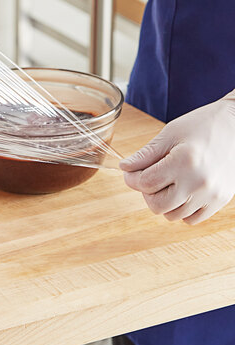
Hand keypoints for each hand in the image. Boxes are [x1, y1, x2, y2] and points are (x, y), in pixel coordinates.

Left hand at [120, 95, 234, 224]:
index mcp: (184, 161)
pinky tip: (180, 192)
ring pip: (173, 215)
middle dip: (146, 192)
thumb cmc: (202, 125)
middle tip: (149, 177)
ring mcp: (212, 194)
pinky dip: (181, 209)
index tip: (130, 171)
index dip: (131, 178)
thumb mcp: (169, 134)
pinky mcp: (221, 200)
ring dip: (163, 202)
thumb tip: (124, 168)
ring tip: (166, 182)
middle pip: (157, 204)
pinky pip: (192, 219)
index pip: (146, 183)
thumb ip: (146, 154)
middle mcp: (199, 182)